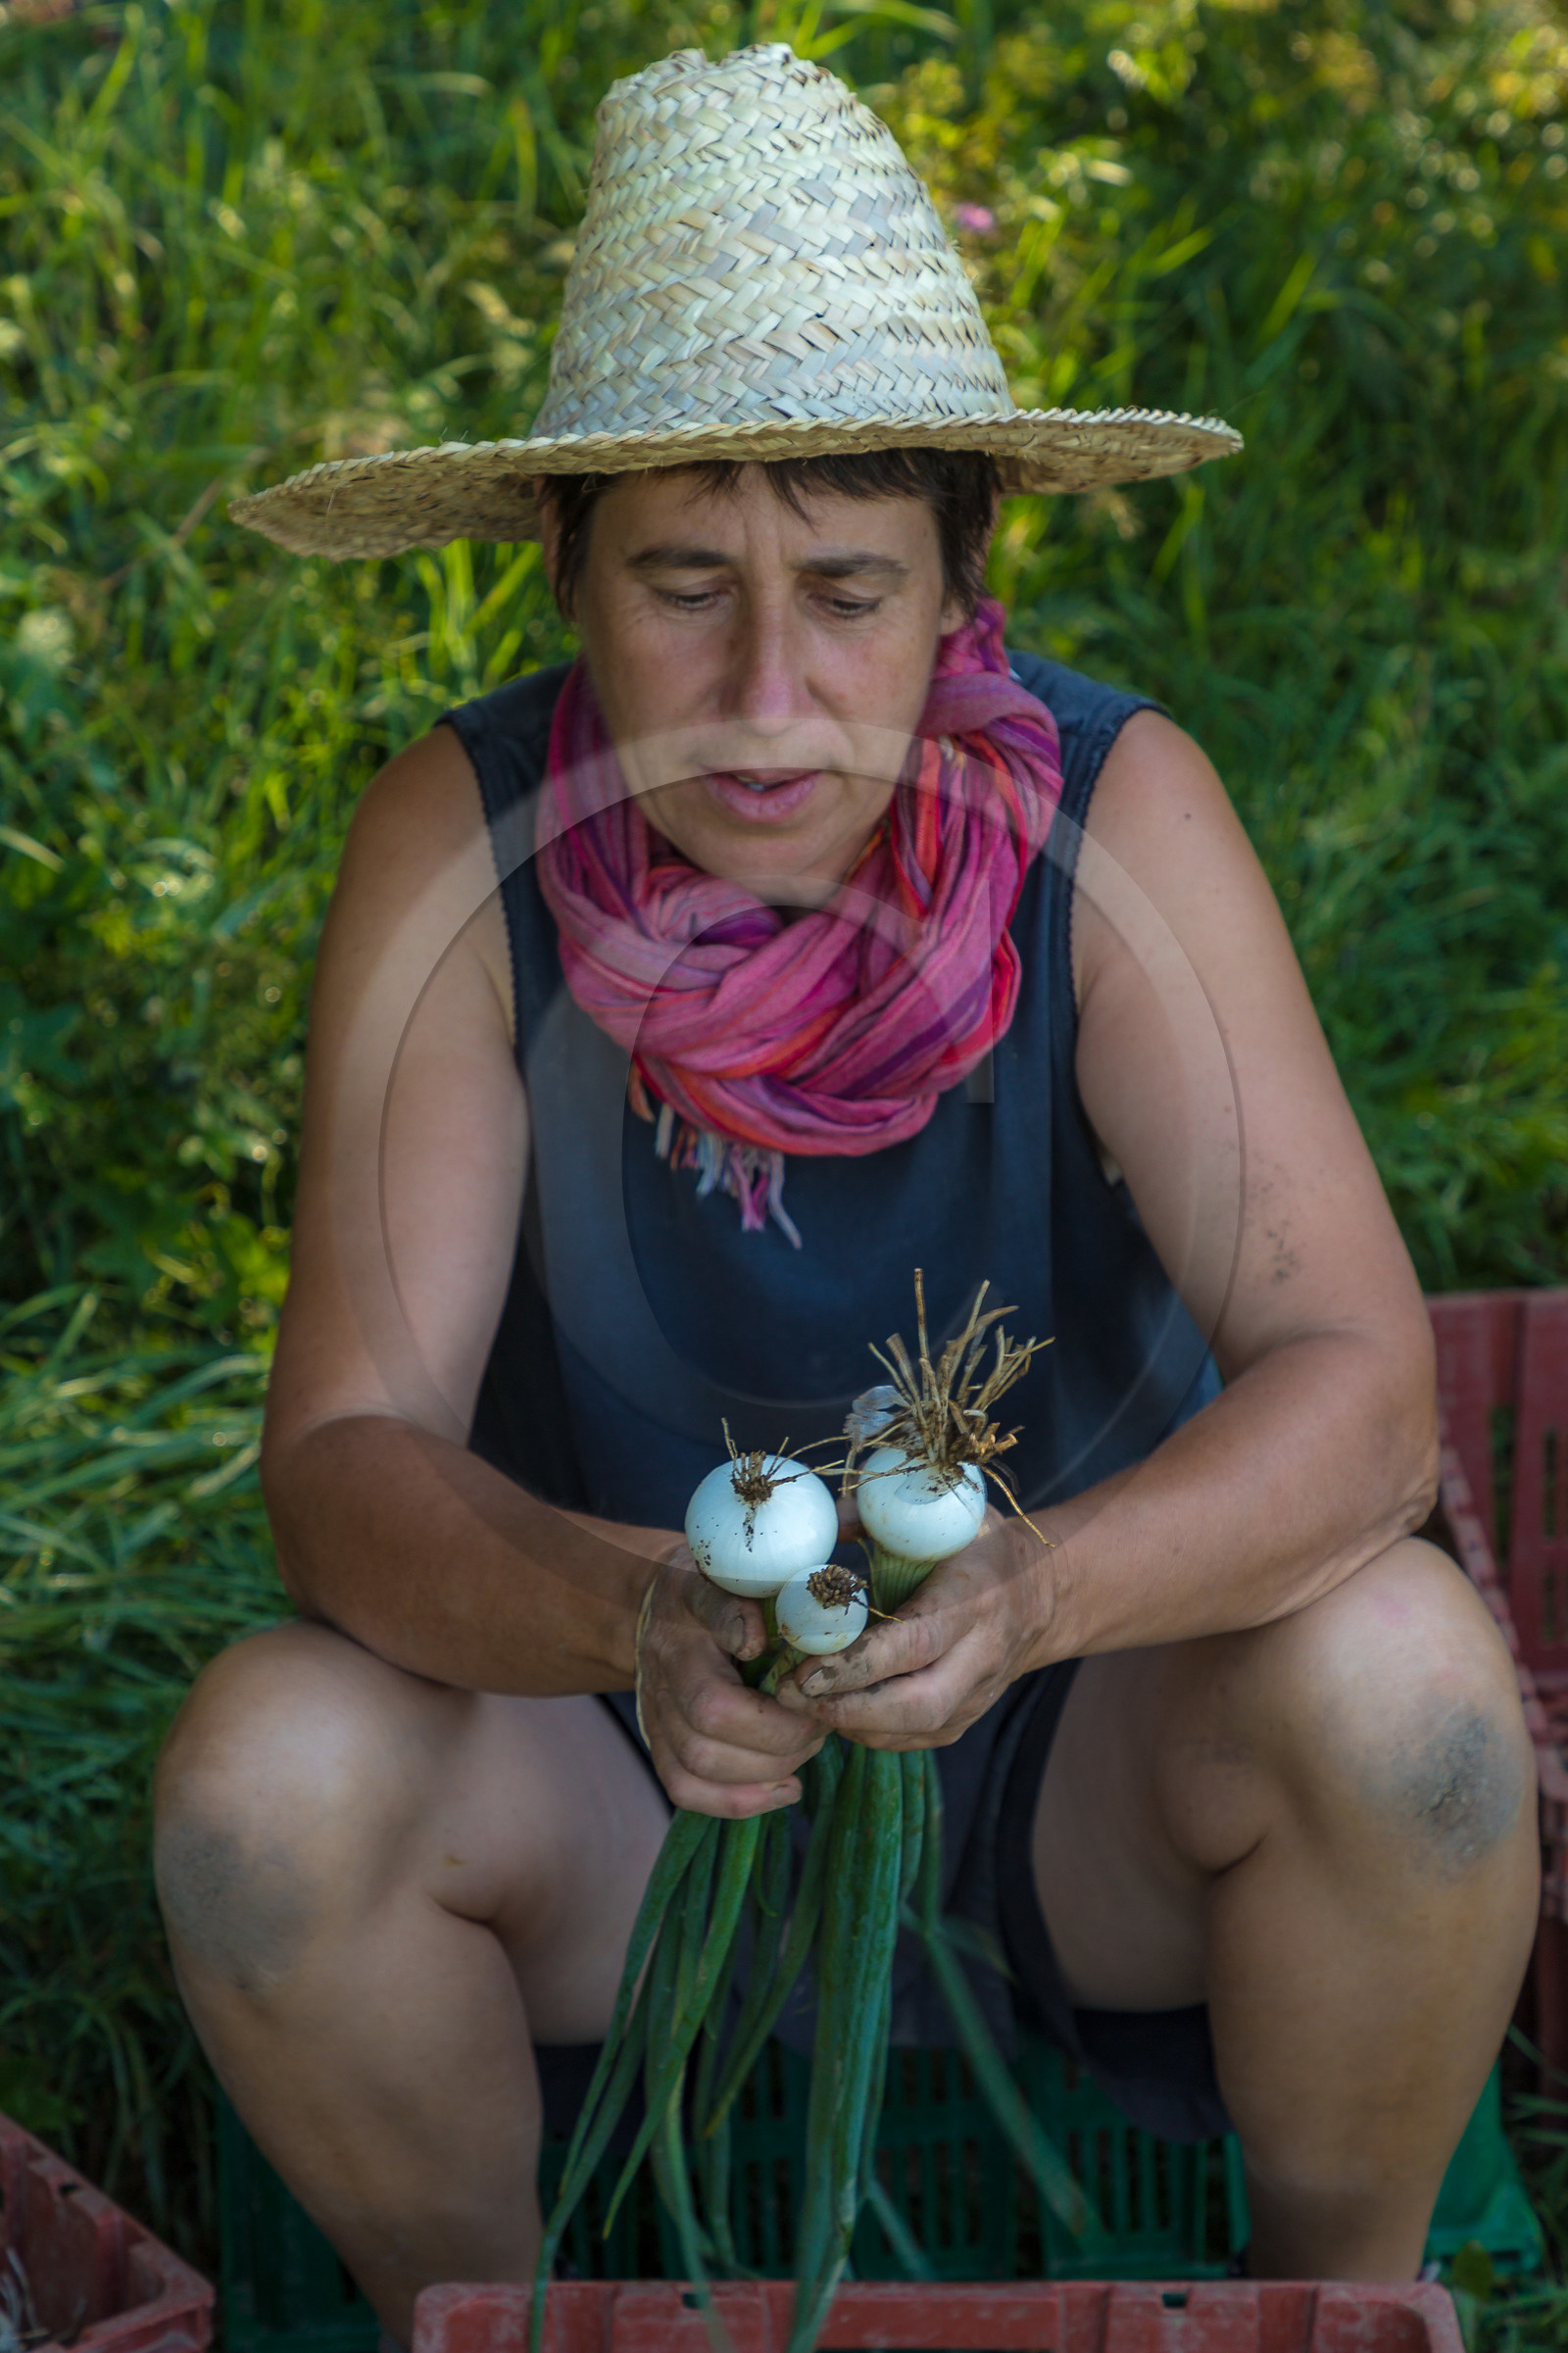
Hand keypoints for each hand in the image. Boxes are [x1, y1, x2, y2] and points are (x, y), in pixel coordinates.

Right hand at [635, 1548, 825, 1815]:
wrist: (661, 1610)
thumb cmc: (722, 1585)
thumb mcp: (743, 1567)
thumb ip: (770, 1584)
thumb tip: (788, 1625)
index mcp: (690, 1603)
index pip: (710, 1611)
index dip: (738, 1627)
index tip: (769, 1645)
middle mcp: (666, 1659)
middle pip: (709, 1715)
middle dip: (780, 1731)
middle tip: (821, 1720)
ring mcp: (656, 1707)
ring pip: (699, 1761)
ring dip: (768, 1767)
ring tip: (809, 1746)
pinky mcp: (657, 1742)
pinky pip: (685, 1788)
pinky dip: (738, 1800)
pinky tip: (785, 1789)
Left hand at [771, 1508, 1058, 1748]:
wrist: (1042, 1594)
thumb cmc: (980, 1547)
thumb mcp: (943, 1517)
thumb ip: (882, 1515)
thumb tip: (827, 1517)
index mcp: (974, 1598)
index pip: (914, 1643)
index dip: (857, 1663)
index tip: (804, 1670)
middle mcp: (981, 1655)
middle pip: (917, 1703)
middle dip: (846, 1706)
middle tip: (789, 1694)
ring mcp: (978, 1694)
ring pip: (914, 1730)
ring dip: (850, 1722)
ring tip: (798, 1701)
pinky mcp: (967, 1718)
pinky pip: (914, 1738)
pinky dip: (868, 1730)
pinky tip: (833, 1708)